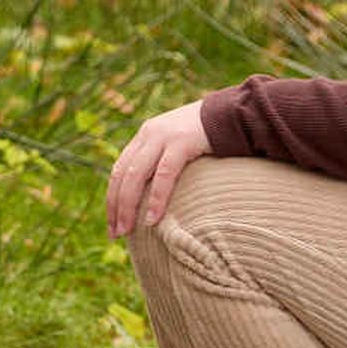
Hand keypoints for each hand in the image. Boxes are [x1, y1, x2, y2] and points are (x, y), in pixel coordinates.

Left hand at [105, 99, 214, 239]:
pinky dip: (155, 198)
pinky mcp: (182, 142)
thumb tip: (156, 197)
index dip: (112, 198)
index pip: (119, 170)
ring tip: (126, 231)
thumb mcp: (180, 147)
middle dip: (115, 206)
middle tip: (115, 234)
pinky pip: (163, 175)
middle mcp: (149, 134)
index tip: (112, 224)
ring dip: (127, 206)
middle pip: (122, 175)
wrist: (234, 113)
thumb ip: (165, 163)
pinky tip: (152, 219)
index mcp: (145, 136)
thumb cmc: (210, 137)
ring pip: (135, 175)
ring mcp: (164, 137)